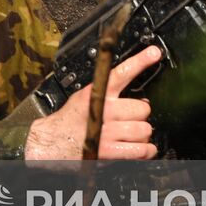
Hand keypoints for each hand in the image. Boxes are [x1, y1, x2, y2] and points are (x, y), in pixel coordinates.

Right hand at [24, 45, 159, 160]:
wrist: (51, 142)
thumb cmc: (70, 120)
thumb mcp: (84, 96)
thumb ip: (107, 93)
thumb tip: (140, 97)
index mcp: (96, 93)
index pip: (121, 73)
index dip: (140, 61)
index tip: (154, 53)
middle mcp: (102, 110)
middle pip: (142, 108)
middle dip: (141, 114)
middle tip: (133, 118)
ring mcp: (106, 132)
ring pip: (144, 130)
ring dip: (142, 134)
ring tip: (134, 134)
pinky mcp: (108, 152)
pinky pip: (140, 150)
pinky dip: (146, 150)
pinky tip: (141, 148)